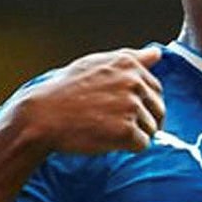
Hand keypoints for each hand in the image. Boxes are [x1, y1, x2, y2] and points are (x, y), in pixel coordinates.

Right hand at [11, 47, 164, 154]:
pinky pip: (143, 144)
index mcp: (128, 64)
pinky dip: (129, 147)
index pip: (156, 88)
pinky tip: (108, 140)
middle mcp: (134, 82)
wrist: (43, 116)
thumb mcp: (96, 64)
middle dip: (143, 120)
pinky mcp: (126, 131)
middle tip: (115, 124)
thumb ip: (130, 58)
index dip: (142, 103)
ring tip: (108, 130)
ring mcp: (131, 106)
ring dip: (135, 134)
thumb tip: (156, 54)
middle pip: (158, 110)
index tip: (121, 109)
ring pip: (152, 129)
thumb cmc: (66, 90)